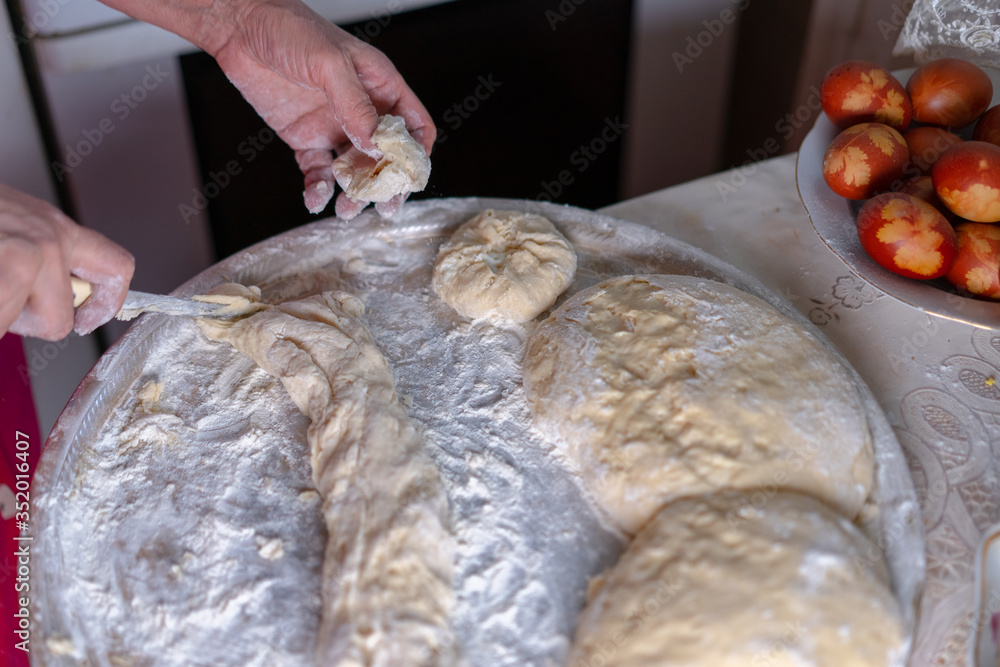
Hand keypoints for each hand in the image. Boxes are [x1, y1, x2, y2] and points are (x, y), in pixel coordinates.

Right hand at [0, 185, 133, 339]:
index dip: (104, 304)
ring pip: (18, 324)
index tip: (83, 319)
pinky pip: (0, 318)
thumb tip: (57, 299)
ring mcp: (22, 254)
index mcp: (57, 229)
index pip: (116, 268)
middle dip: (19, 322)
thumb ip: (37, 257)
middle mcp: (48, 241)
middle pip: (58, 321)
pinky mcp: (8, 266)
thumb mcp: (10, 223)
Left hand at [209, 1, 434, 215]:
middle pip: (386, 157)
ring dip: (354, 192)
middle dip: (386, 183)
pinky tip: (315, 199)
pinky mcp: (306, 138)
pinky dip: (318, 189)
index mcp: (380, 86)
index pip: (413, 126)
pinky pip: (318, 171)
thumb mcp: (329, 63)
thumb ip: (355, 105)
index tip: (408, 178)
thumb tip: (377, 146)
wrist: (239, 27)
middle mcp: (361, 110)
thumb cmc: (290, 29)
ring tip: (346, 209)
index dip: (416, 153)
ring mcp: (334, 126)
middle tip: (384, 206)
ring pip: (354, 170)